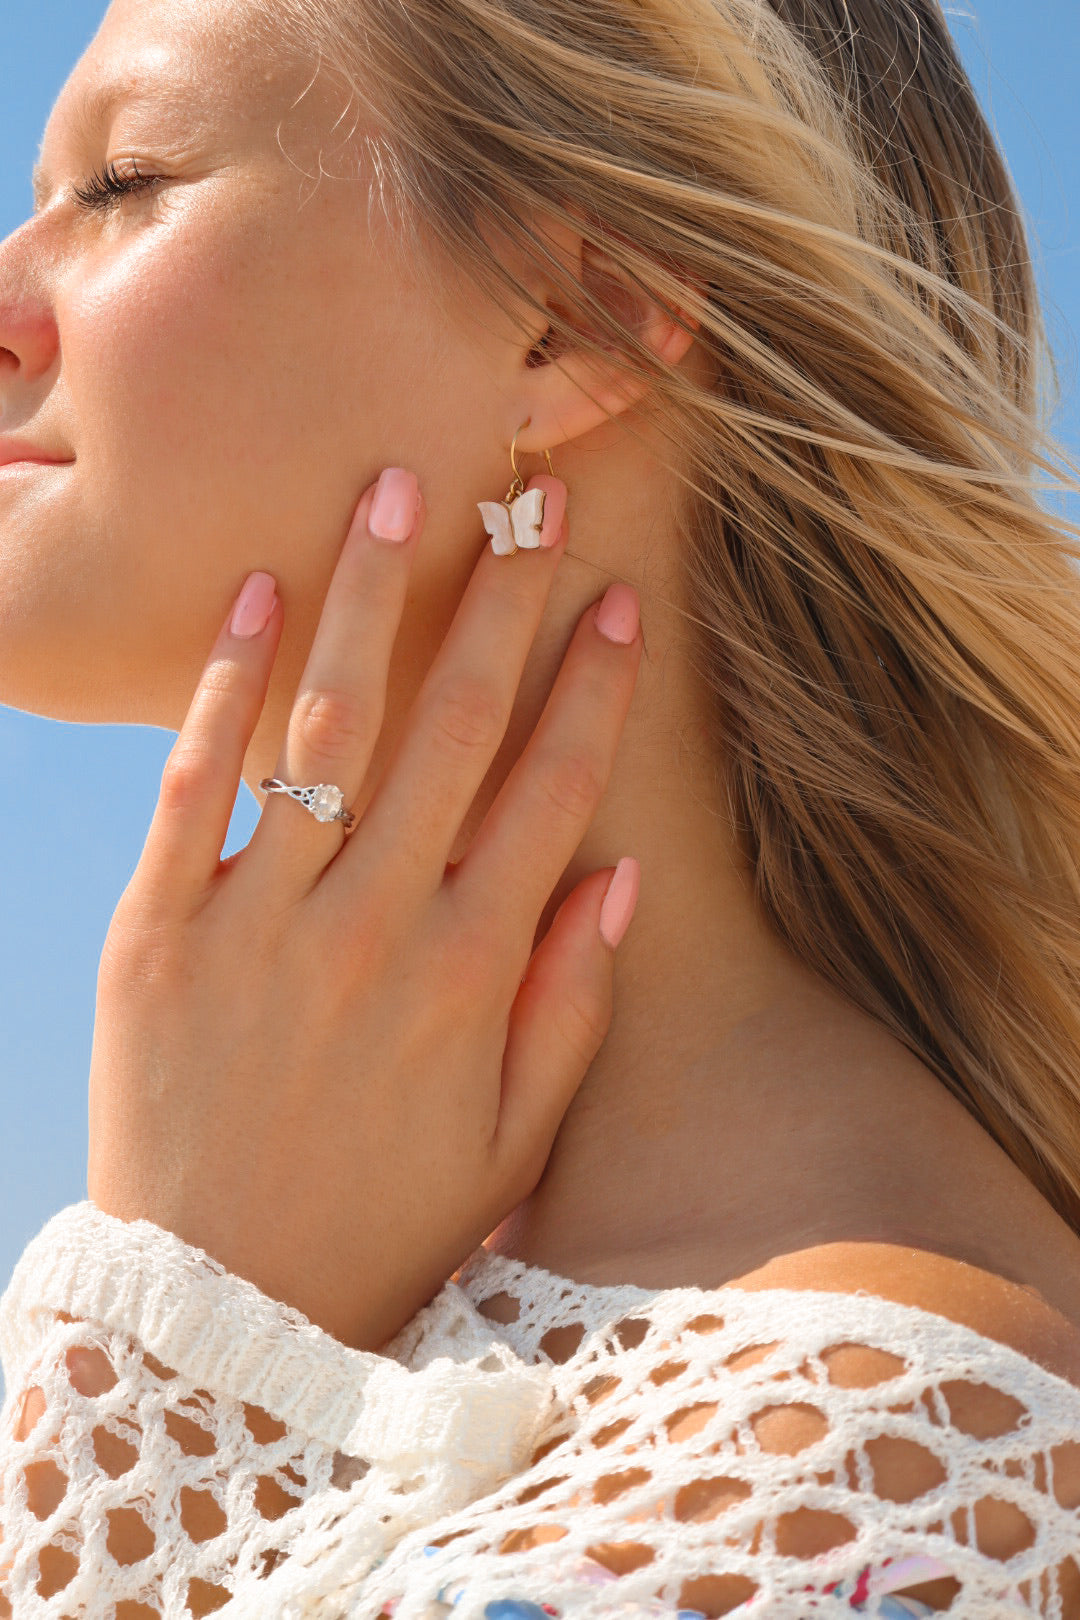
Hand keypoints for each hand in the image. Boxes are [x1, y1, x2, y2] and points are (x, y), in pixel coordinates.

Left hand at [86, 469, 641, 1350]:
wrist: (216, 1308)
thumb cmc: (382, 1221)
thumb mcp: (511, 1144)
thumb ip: (570, 1009)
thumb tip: (620, 876)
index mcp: (469, 975)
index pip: (550, 793)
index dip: (592, 689)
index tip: (619, 600)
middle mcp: (374, 928)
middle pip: (451, 731)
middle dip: (499, 605)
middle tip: (526, 498)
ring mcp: (258, 922)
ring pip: (328, 728)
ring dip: (370, 603)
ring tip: (395, 493)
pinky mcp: (158, 932)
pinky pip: (196, 784)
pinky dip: (225, 684)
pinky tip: (257, 592)